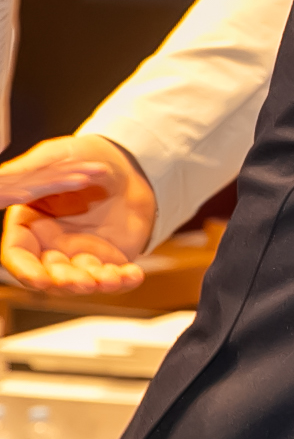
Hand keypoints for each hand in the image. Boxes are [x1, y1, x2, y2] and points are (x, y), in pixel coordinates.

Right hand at [0, 133, 158, 292]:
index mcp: (29, 225)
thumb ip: (28, 170)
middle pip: (50, 274)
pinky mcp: (110, 258)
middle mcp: (51, 244)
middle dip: (65, 281)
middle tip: (81, 280)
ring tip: (108, 279)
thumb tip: (0, 178)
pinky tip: (132, 275)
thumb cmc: (89, 154)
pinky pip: (114, 276)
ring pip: (81, 279)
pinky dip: (123, 279)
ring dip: (93, 283)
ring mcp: (81, 254)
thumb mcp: (56, 155)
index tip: (38, 279)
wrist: (134, 162)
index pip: (18, 255)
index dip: (26, 270)